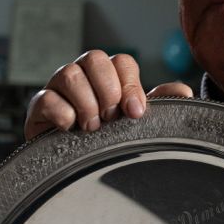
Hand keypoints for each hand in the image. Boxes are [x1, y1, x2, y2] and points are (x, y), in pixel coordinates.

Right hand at [24, 51, 193, 138]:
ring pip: (69, 73)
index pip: (121, 62)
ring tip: (93, 127)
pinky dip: (62, 114)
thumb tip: (184, 93)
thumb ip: (160, 104)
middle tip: (111, 118)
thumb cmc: (109, 138)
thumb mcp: (137, 121)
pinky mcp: (39, 106)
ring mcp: (58, 88)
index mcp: (109, 77)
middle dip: (108, 89)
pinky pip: (46, 98)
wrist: (76, 166)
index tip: (135, 112)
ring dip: (86, 102)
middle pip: (94, 58)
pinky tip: (71, 130)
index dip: (130, 84)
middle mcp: (84, 76)